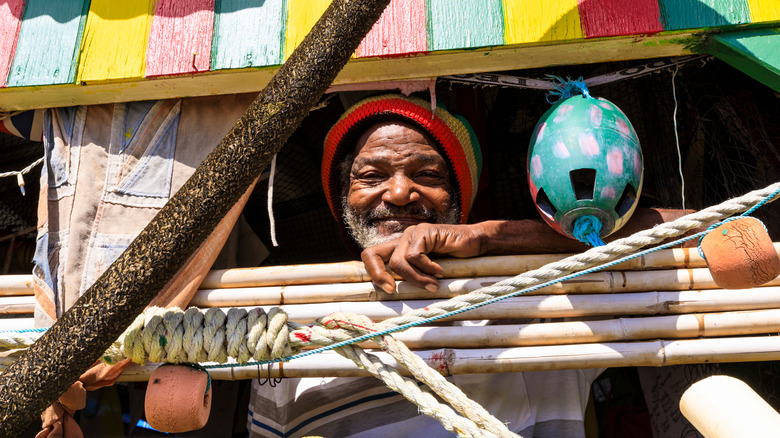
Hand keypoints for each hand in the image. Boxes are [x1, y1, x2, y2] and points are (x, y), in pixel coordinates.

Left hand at [360, 223, 485, 292]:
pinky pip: (416, 256)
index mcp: (400, 247)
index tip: (388, 290)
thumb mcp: (428, 272)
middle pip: (373, 254)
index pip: (372, 255)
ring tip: (434, 285)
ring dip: (416, 278)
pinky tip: (441, 272)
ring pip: (398, 261)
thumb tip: (395, 296)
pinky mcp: (425, 232)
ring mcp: (413, 233)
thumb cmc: (456, 260)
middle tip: (393, 291)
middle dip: (379, 276)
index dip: (373, 273)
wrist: (477, 243)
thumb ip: (413, 277)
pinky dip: (428, 269)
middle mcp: (403, 238)